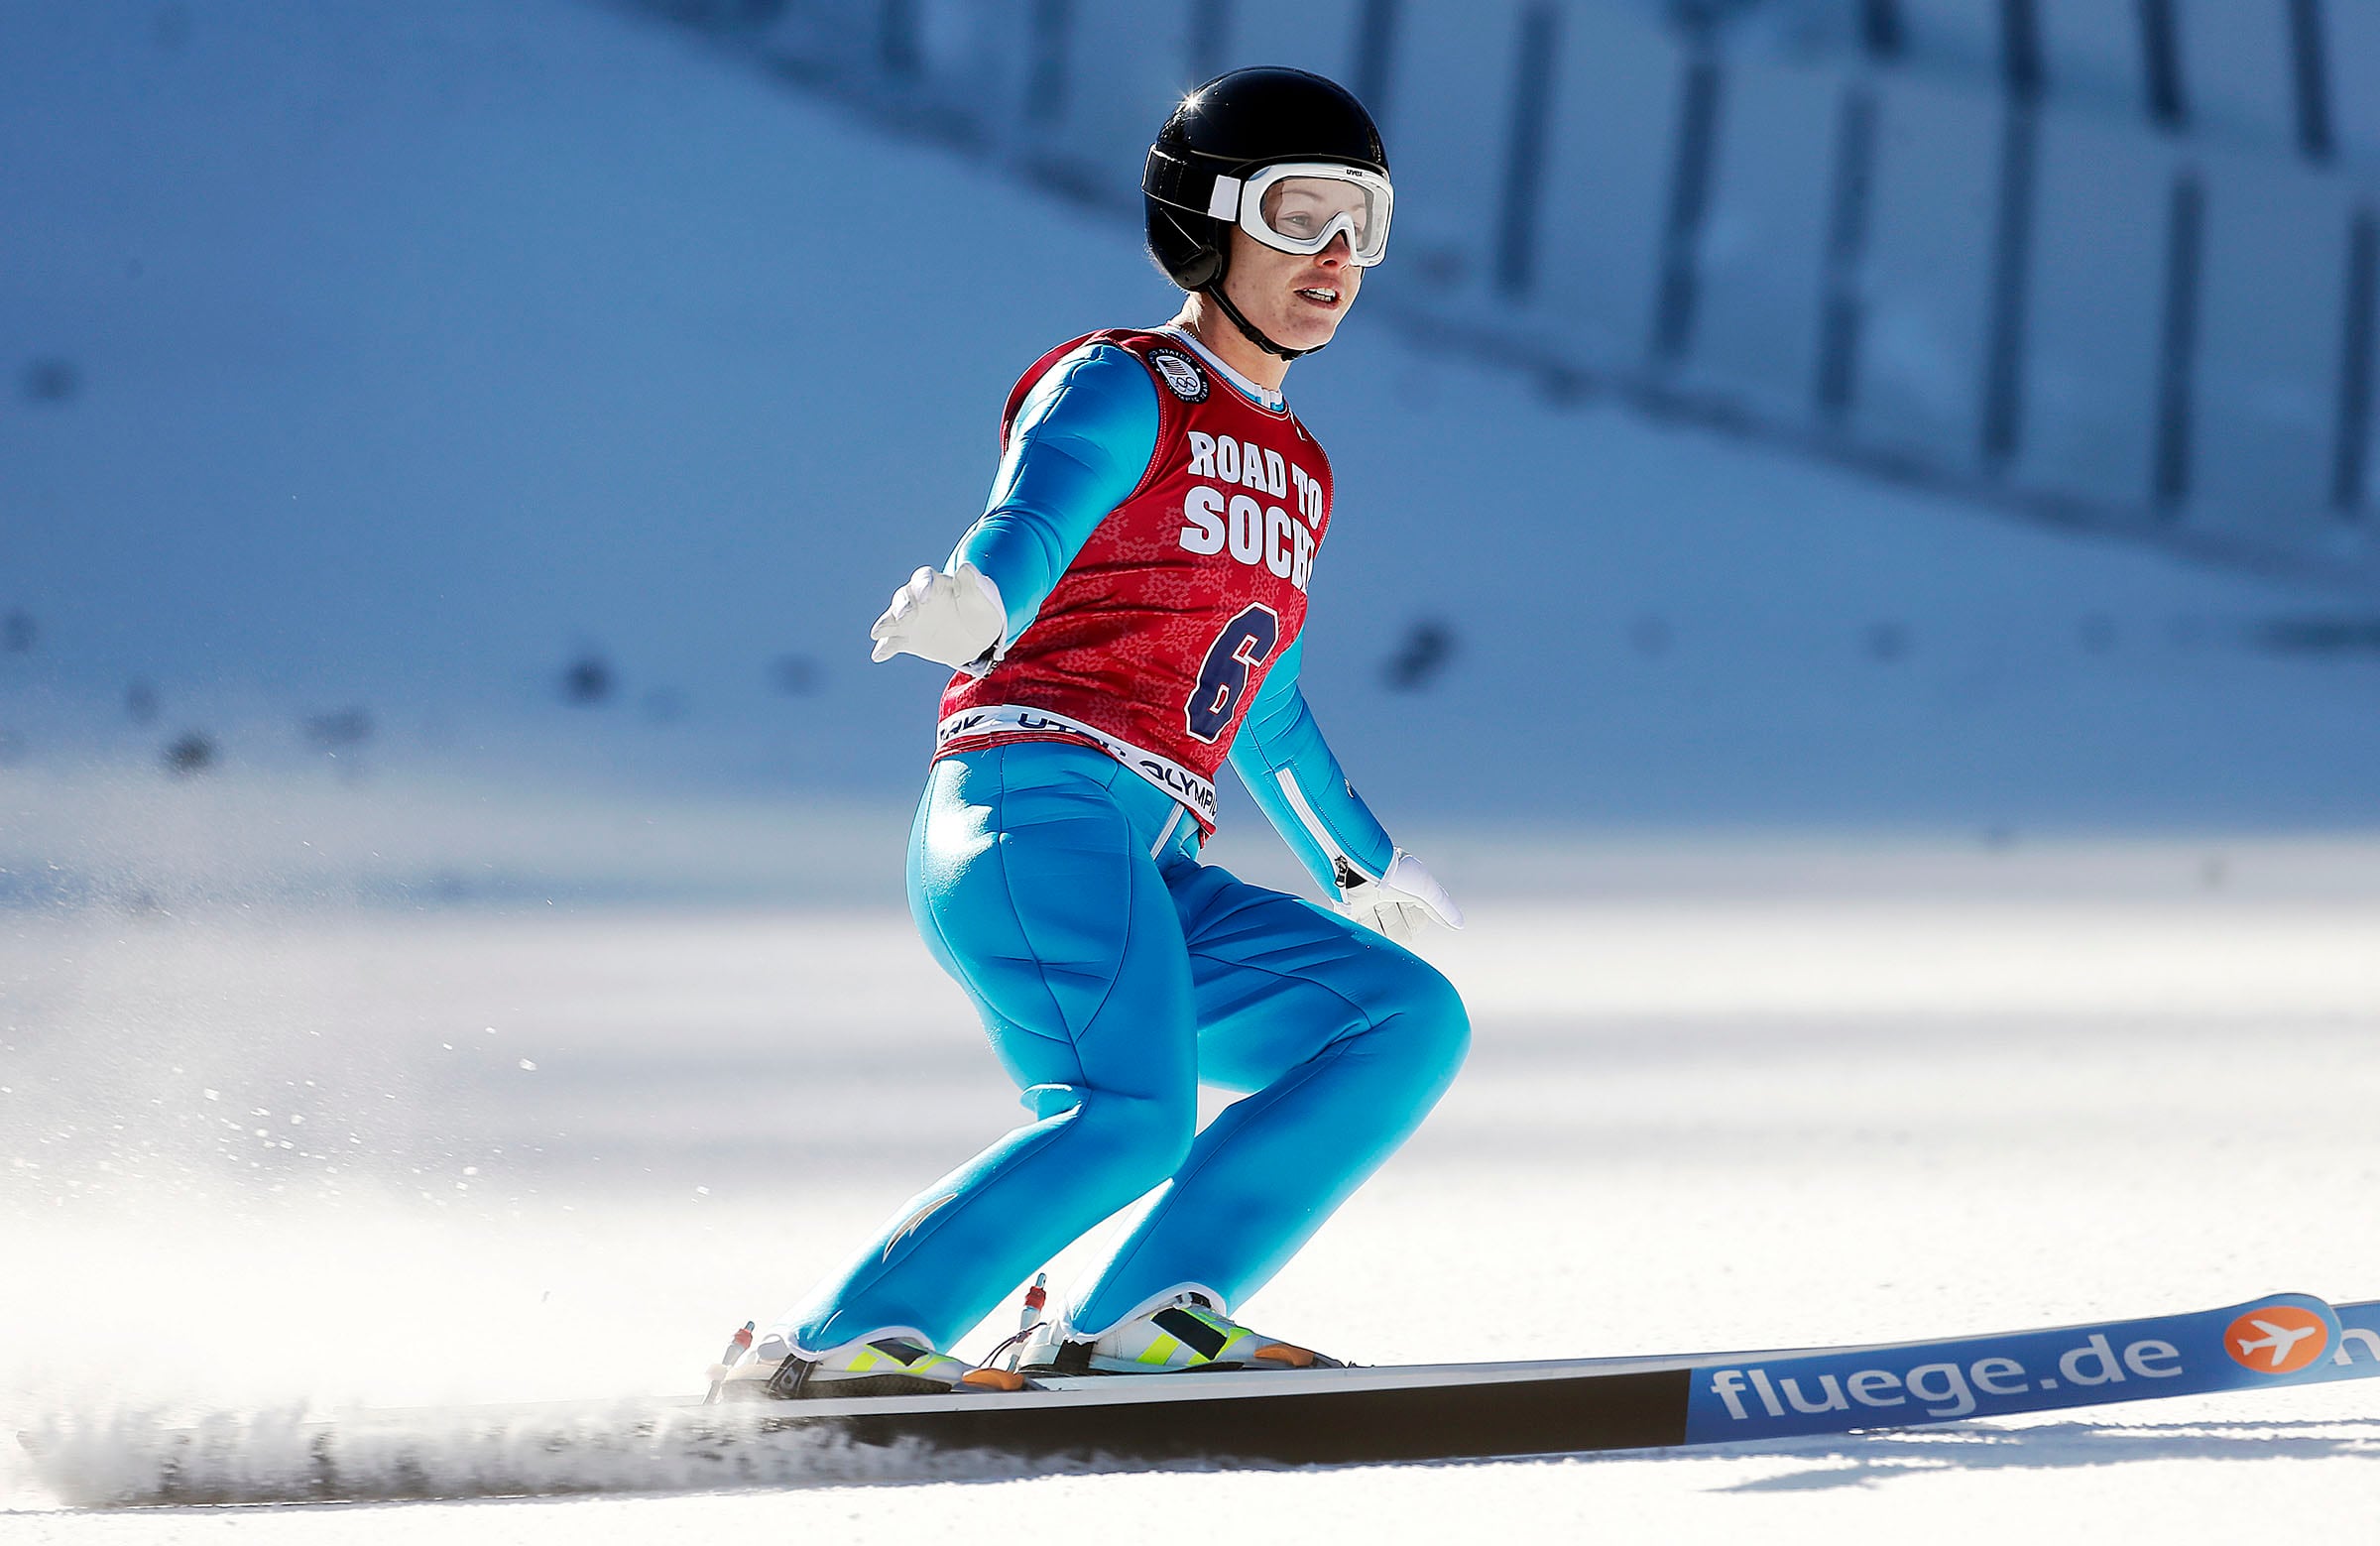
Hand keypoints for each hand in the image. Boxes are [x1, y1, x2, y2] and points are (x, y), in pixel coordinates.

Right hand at [868, 561, 1005, 668]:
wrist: (979, 638)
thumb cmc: (981, 610)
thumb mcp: (982, 598)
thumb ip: (972, 584)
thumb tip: (964, 568)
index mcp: (936, 584)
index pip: (924, 578)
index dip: (923, 586)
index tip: (926, 597)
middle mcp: (918, 599)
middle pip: (904, 597)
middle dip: (901, 605)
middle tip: (904, 616)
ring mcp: (911, 619)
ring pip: (893, 618)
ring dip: (885, 624)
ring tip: (878, 633)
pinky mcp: (908, 639)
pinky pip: (893, 642)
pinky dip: (885, 648)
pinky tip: (879, 656)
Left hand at [1339, 850, 1462, 941]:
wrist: (1359, 863)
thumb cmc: (1394, 871)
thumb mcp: (1425, 889)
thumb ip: (1442, 908)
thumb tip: (1459, 924)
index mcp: (1403, 887)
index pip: (1415, 914)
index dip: (1416, 921)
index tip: (1414, 919)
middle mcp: (1384, 894)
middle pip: (1395, 922)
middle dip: (1398, 930)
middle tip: (1398, 933)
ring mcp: (1365, 901)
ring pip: (1375, 928)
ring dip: (1381, 936)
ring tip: (1383, 942)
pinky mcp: (1346, 907)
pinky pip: (1354, 927)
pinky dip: (1361, 937)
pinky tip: (1367, 943)